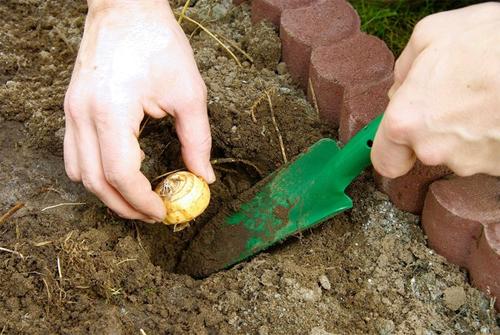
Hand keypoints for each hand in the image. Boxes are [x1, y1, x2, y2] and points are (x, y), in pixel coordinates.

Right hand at [64, 0, 214, 221]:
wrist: (126, 8)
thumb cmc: (158, 43)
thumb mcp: (188, 94)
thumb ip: (197, 141)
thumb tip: (203, 177)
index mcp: (111, 112)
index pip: (120, 175)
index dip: (142, 201)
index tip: (163, 212)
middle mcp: (83, 115)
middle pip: (94, 182)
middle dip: (124, 206)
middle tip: (152, 214)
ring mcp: (72, 111)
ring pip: (78, 172)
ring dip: (107, 192)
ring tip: (136, 199)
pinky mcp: (72, 107)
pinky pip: (73, 153)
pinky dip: (93, 173)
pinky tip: (117, 173)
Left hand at [371, 2, 499, 177]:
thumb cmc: (492, 45)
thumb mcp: (433, 34)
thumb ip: (405, 66)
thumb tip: (401, 86)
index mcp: (406, 121)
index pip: (384, 161)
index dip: (392, 150)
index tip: (399, 143)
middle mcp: (433, 149)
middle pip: (423, 149)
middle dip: (434, 127)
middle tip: (456, 96)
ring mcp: (469, 161)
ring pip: (456, 151)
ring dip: (464, 128)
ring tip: (485, 96)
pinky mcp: (496, 166)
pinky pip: (484, 152)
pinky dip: (489, 134)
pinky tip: (497, 108)